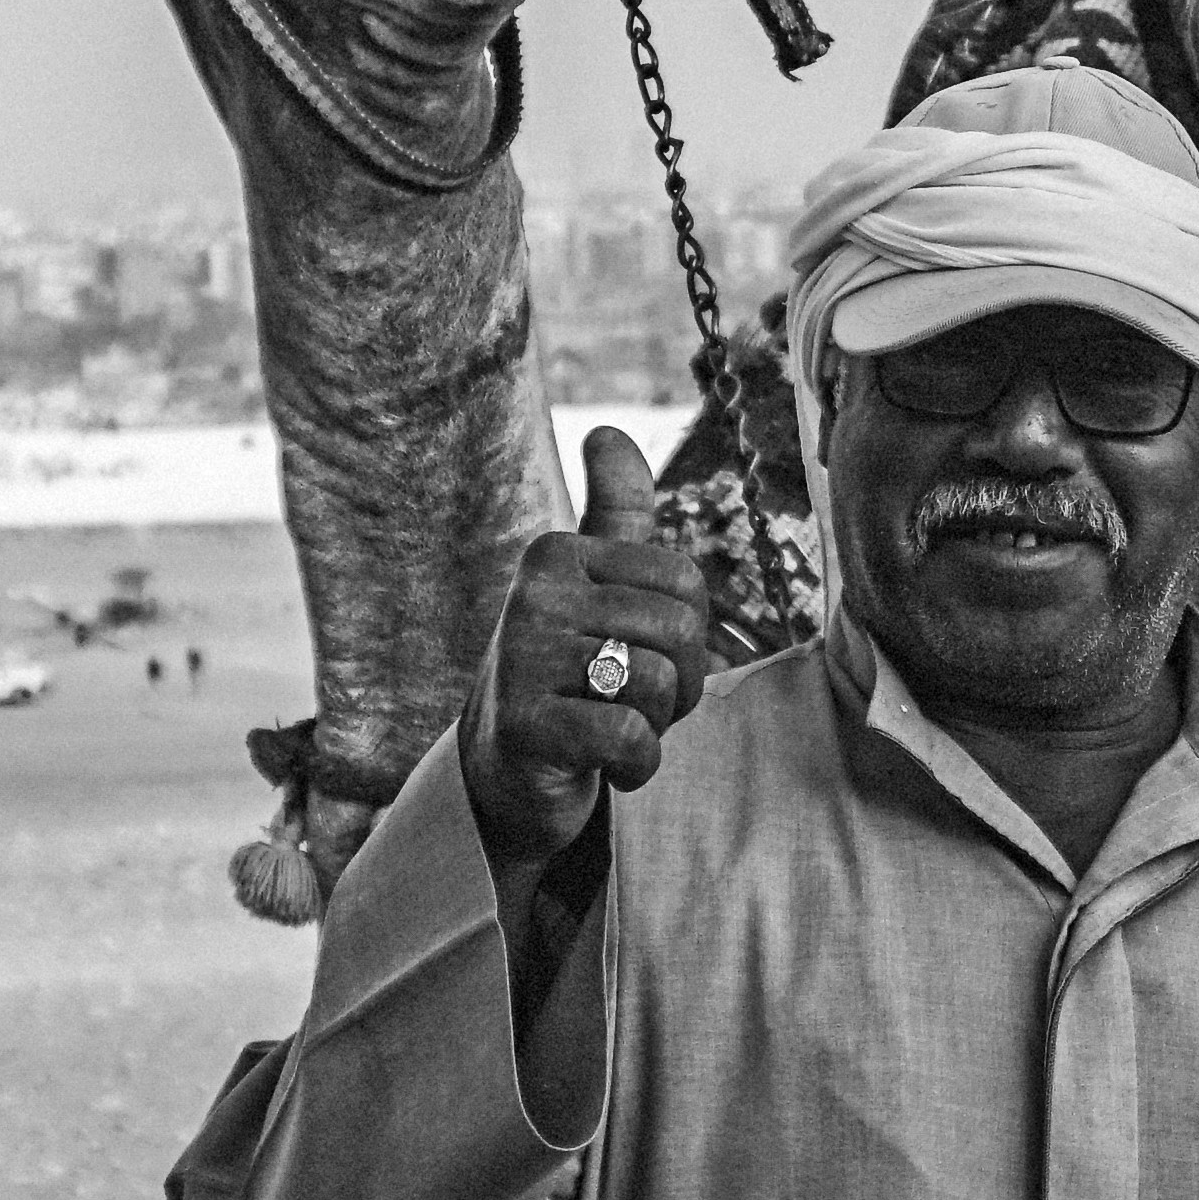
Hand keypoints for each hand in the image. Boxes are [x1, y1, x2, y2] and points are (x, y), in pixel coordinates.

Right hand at [462, 428, 712, 873]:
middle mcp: (534, 594)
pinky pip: (629, 735)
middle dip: (680, 683)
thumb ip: (615, 512)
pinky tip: (613, 768)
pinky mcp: (525, 726)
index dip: (688, 635)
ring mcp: (523, 659)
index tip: (643, 656)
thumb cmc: (569, 668)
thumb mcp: (595, 586)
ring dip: (657, 725)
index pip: (685, 583)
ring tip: (616, 728)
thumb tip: (607, 432)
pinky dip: (638, 763)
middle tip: (637, 702)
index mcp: (557, 552)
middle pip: (678, 630)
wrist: (510, 767)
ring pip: (659, 683)